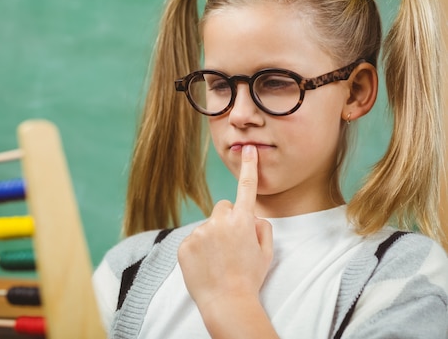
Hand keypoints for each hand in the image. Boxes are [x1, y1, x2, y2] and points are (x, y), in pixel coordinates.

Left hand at [178, 145, 272, 309]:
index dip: (249, 167)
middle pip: (223, 208)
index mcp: (243, 221)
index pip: (247, 188)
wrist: (226, 302)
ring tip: (218, 261)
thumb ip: (262, 228)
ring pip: (207, 225)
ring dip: (212, 237)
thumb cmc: (249, 278)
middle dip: (228, 220)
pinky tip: (206, 265)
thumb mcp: (266, 253)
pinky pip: (193, 239)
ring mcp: (200, 232)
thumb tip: (252, 217)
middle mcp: (220, 222)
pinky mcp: (185, 244)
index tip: (248, 149)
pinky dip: (198, 249)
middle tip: (231, 245)